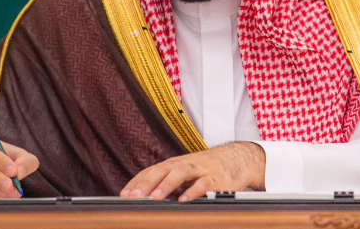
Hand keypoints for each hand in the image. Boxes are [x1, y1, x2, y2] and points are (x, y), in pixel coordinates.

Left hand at [120, 142, 264, 201]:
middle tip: (133, 196)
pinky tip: (184, 200)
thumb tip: (146, 198)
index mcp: (174, 164)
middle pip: (162, 170)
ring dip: (166, 185)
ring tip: (154, 198)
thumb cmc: (206, 169)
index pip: (151, 171)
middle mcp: (185, 164)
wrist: (236, 159)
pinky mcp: (216, 178)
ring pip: (180, 173)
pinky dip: (193, 191)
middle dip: (146, 184)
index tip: (123, 195)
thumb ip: (169, 184)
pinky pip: (203, 184)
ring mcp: (200, 169)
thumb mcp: (185, 174)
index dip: (137, 182)